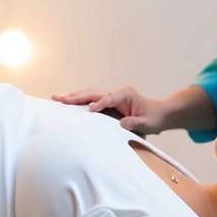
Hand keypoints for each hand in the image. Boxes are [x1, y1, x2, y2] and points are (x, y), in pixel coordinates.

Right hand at [51, 85, 168, 133]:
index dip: (99, 103)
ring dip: (73, 96)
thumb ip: (135, 123)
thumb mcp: (148, 123)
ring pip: (89, 94)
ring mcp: (111, 96)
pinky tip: (66, 102)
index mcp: (126, 94)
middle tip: (60, 99)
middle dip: (76, 96)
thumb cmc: (154, 118)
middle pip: (93, 92)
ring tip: (57, 98)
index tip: (89, 109)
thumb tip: (123, 123)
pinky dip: (78, 101)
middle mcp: (116, 92)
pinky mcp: (107, 102)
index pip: (108, 98)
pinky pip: (90, 99)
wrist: (159, 113)